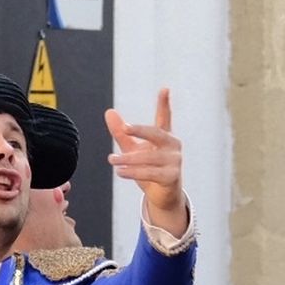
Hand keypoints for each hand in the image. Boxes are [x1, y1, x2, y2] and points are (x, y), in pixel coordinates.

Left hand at [105, 89, 187, 233]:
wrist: (161, 196)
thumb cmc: (148, 169)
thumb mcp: (132, 149)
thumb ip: (121, 133)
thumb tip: (109, 112)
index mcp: (164, 137)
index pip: (165, 117)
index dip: (164, 104)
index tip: (164, 89)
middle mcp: (172, 146)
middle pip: (156, 134)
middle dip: (140, 130)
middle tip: (125, 128)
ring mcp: (175, 161)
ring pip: (149, 157)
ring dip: (128, 159)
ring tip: (112, 160)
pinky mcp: (173, 176)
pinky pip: (151, 172)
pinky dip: (133, 172)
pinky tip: (119, 172)